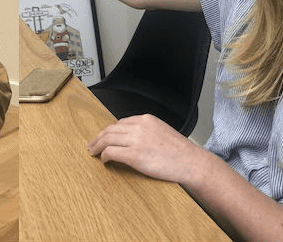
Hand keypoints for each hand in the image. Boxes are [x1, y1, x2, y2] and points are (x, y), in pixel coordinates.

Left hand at [87, 114, 205, 185]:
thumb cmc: (180, 152)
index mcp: (146, 120)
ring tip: (93, 152)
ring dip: (97, 146)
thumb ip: (146, 131)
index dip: (109, 131)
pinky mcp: (134, 155)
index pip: (120, 122)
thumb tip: (132, 138)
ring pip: (107, 139)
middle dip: (98, 137)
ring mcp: (136, 140)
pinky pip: (111, 152)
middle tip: (92, 144)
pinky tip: (104, 160)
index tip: (104, 137)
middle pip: (110, 129)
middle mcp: (139, 127)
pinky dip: (104, 156)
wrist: (190, 162)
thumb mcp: (162, 131)